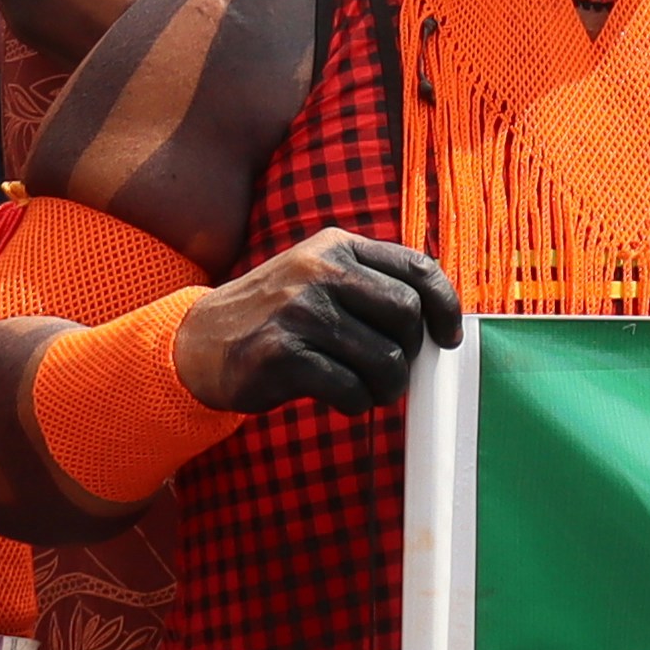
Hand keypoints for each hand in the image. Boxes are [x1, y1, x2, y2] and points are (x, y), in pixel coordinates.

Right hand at [172, 230, 465, 415]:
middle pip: (407, 315)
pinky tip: (342, 399)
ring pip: (385, 359)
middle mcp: (319, 271)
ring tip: (369, 391)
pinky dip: (356, 402)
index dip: (445, 305)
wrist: (200, 343)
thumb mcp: (318, 278)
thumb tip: (438, 321)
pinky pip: (350, 388)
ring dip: (386, 387)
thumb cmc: (277, 316)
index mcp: (337, 246)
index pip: (417, 267)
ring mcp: (299, 311)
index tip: (448, 338)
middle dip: (410, 353)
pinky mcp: (282, 354)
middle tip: (393, 371)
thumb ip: (370, 285)